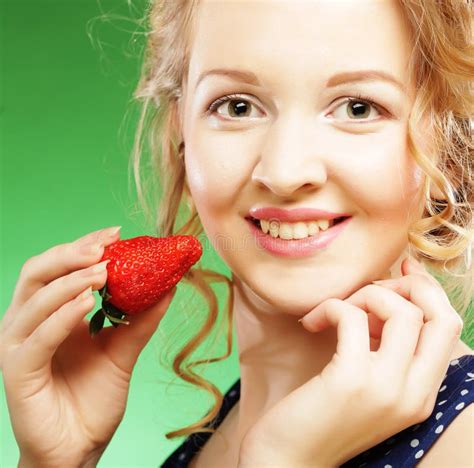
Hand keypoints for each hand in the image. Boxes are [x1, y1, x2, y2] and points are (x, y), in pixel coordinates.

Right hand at [1, 227, 176, 466]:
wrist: (79, 448)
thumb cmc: (94, 398)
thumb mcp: (123, 349)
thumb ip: (141, 317)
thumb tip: (169, 284)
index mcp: (53, 312)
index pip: (61, 266)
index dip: (85, 245)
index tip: (118, 233)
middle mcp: (31, 322)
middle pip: (39, 271)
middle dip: (71, 253)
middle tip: (105, 246)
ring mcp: (21, 345)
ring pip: (34, 298)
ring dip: (70, 279)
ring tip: (103, 270)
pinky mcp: (18, 371)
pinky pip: (38, 336)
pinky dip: (61, 315)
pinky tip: (87, 303)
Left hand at [238, 256, 463, 466]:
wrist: (290, 460)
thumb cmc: (323, 417)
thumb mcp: (368, 387)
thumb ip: (387, 352)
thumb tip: (387, 300)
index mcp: (422, 394)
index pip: (448, 328)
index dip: (429, 290)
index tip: (404, 270)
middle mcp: (414, 394)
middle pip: (439, 317)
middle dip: (408, 287)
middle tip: (368, 289)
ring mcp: (386, 388)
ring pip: (401, 312)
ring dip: (364, 297)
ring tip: (336, 311)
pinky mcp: (350, 379)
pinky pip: (353, 318)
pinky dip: (332, 307)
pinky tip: (312, 322)